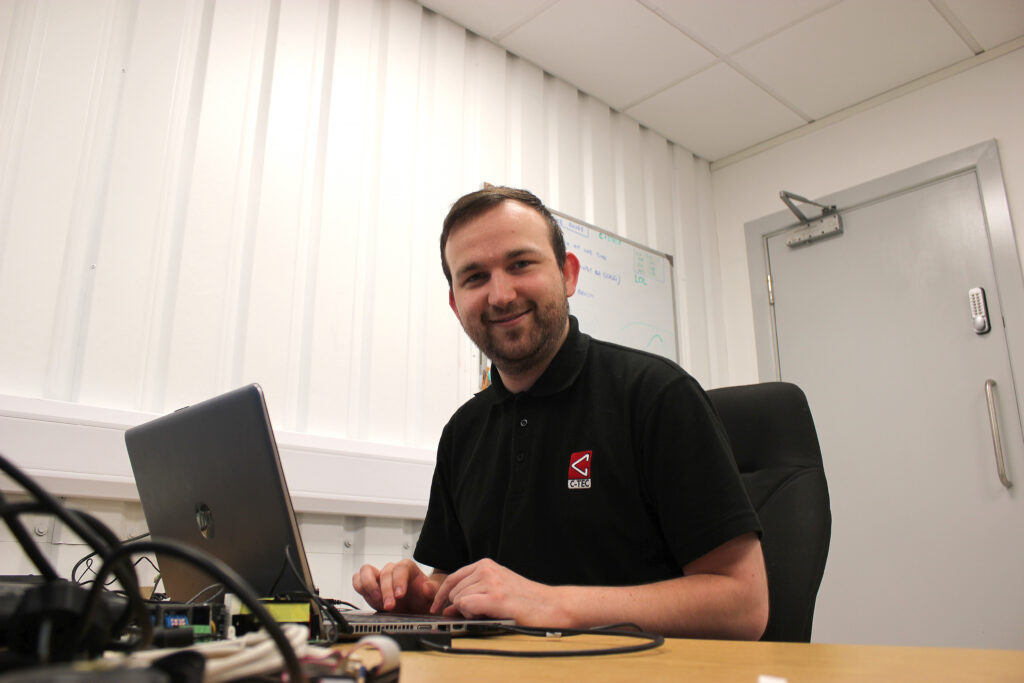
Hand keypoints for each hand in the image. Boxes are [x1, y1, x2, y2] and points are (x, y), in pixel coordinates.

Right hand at [352, 559, 438, 612]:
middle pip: (384, 573)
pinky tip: (369, 599)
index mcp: (407, 568)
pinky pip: (358, 580)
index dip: (399, 580)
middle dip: (386, 591)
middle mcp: (392, 570)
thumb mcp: (432, 596)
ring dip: (369, 586)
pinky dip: (360, 588)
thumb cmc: (422, 599)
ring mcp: (379, 577)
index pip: (400, 568)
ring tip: (377, 601)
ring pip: (366, 571)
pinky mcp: (369, 587)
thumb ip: (432, 590)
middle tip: (390, 606)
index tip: (400, 595)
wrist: (415, 608)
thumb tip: (426, 587)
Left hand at [430, 558, 567, 626]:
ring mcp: (490, 582)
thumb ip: (471, 596)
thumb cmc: (526, 600)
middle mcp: (486, 570)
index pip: (452, 577)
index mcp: (486, 565)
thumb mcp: (495, 592)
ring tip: (488, 613)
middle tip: (479, 614)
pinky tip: (485, 615)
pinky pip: (465, 605)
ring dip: (468, 611)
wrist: (551, 606)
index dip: (441, 595)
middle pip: (453, 590)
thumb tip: (447, 608)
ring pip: (458, 598)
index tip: (437, 607)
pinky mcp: (495, 597)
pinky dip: (470, 614)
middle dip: (460, 606)